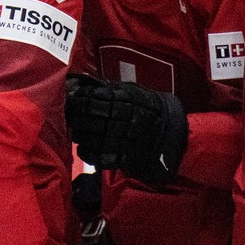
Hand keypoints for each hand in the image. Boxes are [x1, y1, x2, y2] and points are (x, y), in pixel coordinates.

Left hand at [66, 74, 188, 185]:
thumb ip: (111, 89)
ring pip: (88, 136)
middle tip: (72, 117)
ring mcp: (121, 138)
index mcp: (123, 99)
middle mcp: (121, 117)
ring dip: (80, 134)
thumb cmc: (151, 109)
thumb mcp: (134, 92)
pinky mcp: (122, 157)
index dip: (78, 100)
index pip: (90, 98)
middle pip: (86, 117)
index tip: (73, 101)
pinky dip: (87, 152)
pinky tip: (86, 147)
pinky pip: (96, 155)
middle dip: (76, 117)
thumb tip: (84, 87)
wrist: (172, 134)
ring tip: (80, 132)